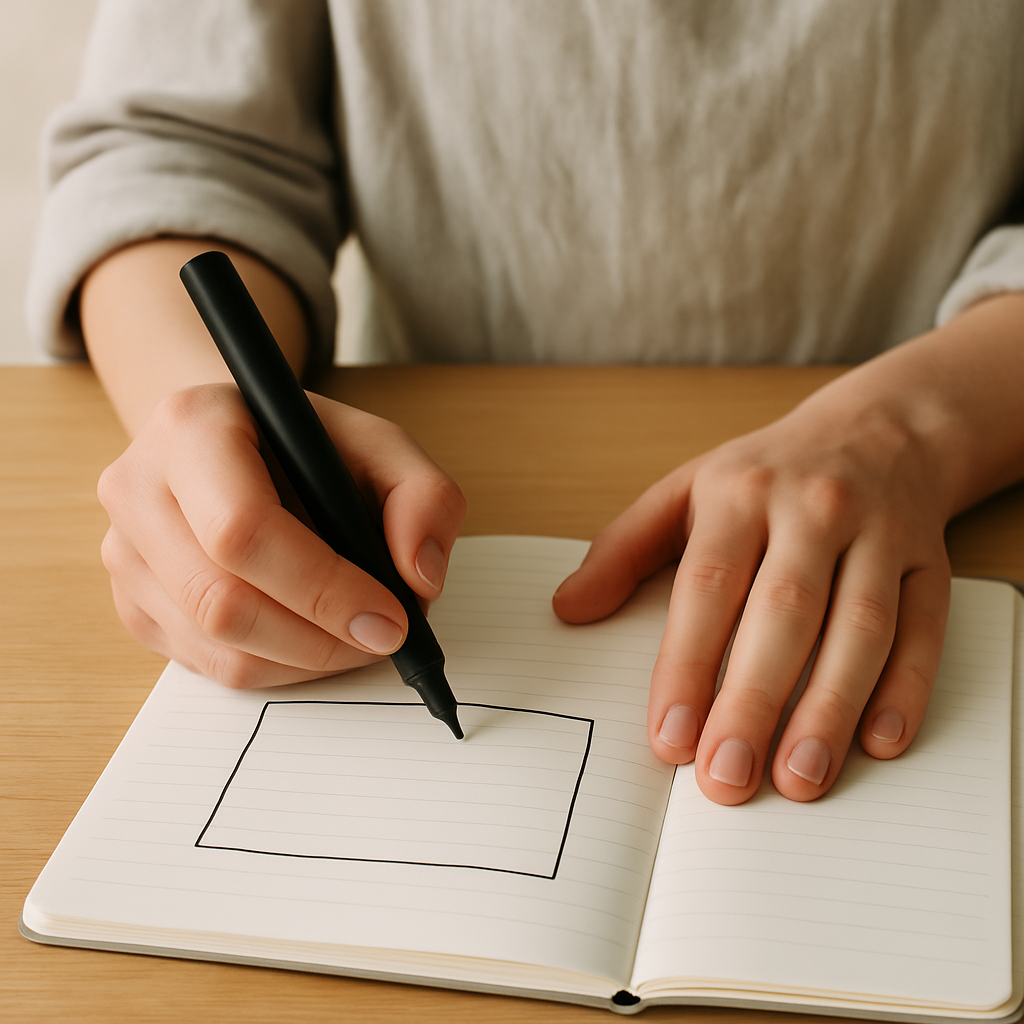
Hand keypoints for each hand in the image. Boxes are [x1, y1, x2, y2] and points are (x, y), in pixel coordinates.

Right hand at [97, 383, 465, 686]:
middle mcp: (137, 487)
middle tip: (384, 638)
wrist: (239, 448)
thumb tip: (419, 577)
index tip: (390, 617)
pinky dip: (277, 667)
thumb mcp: (382, 447)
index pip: (242, 529)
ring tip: (356, 636)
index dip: (323, 588)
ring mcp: (124, 552)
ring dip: (304, 660)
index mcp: (192, 426)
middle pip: (221, 601)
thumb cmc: (309, 448)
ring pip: (215, 646)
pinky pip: (207, 665)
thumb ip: (423, 497)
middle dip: (320, 638)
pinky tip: (313, 637)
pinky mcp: (132, 604)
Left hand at [553, 372, 952, 803]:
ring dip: (830, 709)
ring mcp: (879, 536)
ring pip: (860, 628)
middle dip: (754, 701)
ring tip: (799, 780)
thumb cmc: (765, 475)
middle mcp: (813, 510)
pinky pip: (923, 630)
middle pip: (784, 613)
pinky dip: (906, 689)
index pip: (709, 584)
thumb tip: (567, 608)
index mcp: (740, 493)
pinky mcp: (930, 565)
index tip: (669, 737)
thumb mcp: (683, 491)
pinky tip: (878, 744)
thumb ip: (622, 549)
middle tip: (727, 778)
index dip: (688, 664)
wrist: (880, 431)